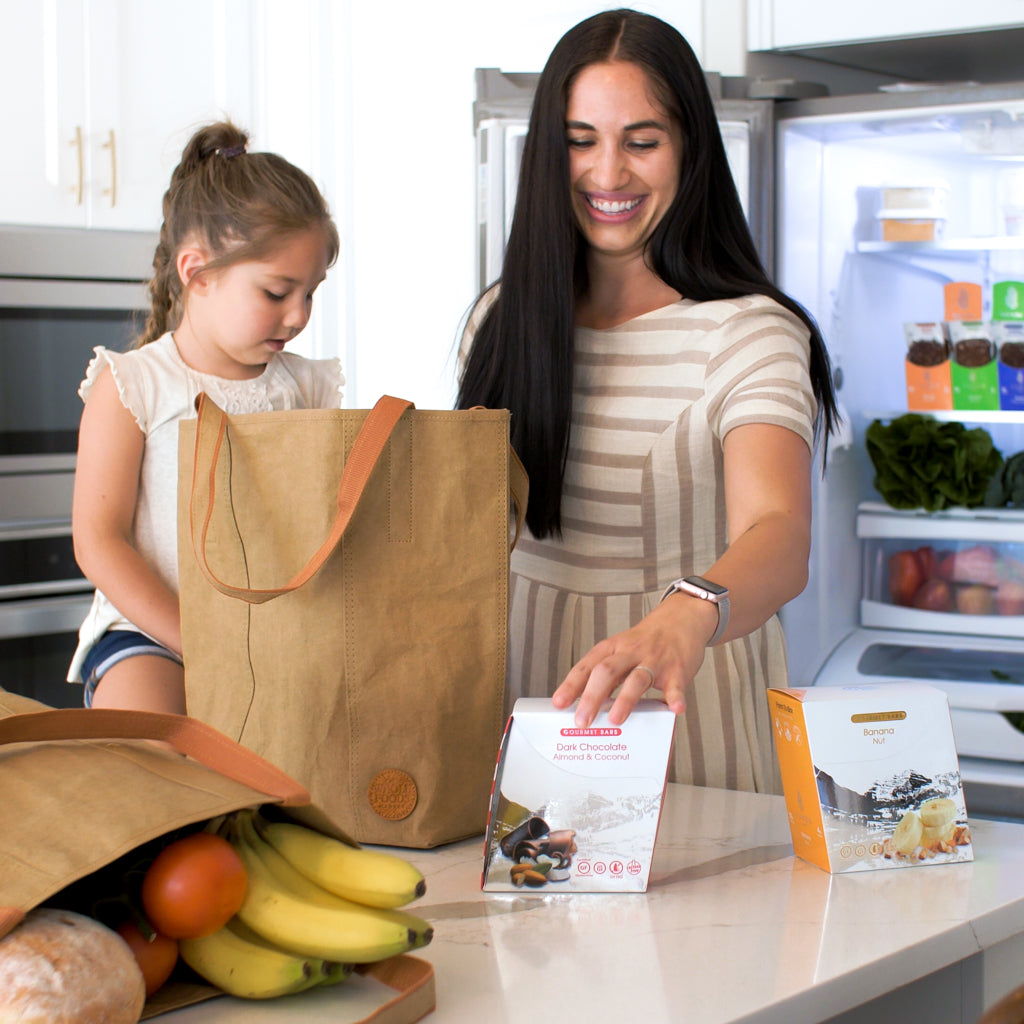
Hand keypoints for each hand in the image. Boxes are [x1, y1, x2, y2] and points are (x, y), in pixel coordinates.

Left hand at [550, 595, 717, 727]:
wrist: (681, 619)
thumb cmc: (646, 642)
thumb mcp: (620, 651)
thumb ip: (605, 676)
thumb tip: (585, 707)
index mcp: (612, 649)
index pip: (586, 666)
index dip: (571, 685)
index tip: (559, 703)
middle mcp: (630, 653)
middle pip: (607, 672)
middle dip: (592, 697)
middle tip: (582, 720)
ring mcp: (654, 660)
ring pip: (637, 679)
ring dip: (625, 700)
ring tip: (615, 719)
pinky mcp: (676, 669)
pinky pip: (675, 684)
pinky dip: (675, 696)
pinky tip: (674, 708)